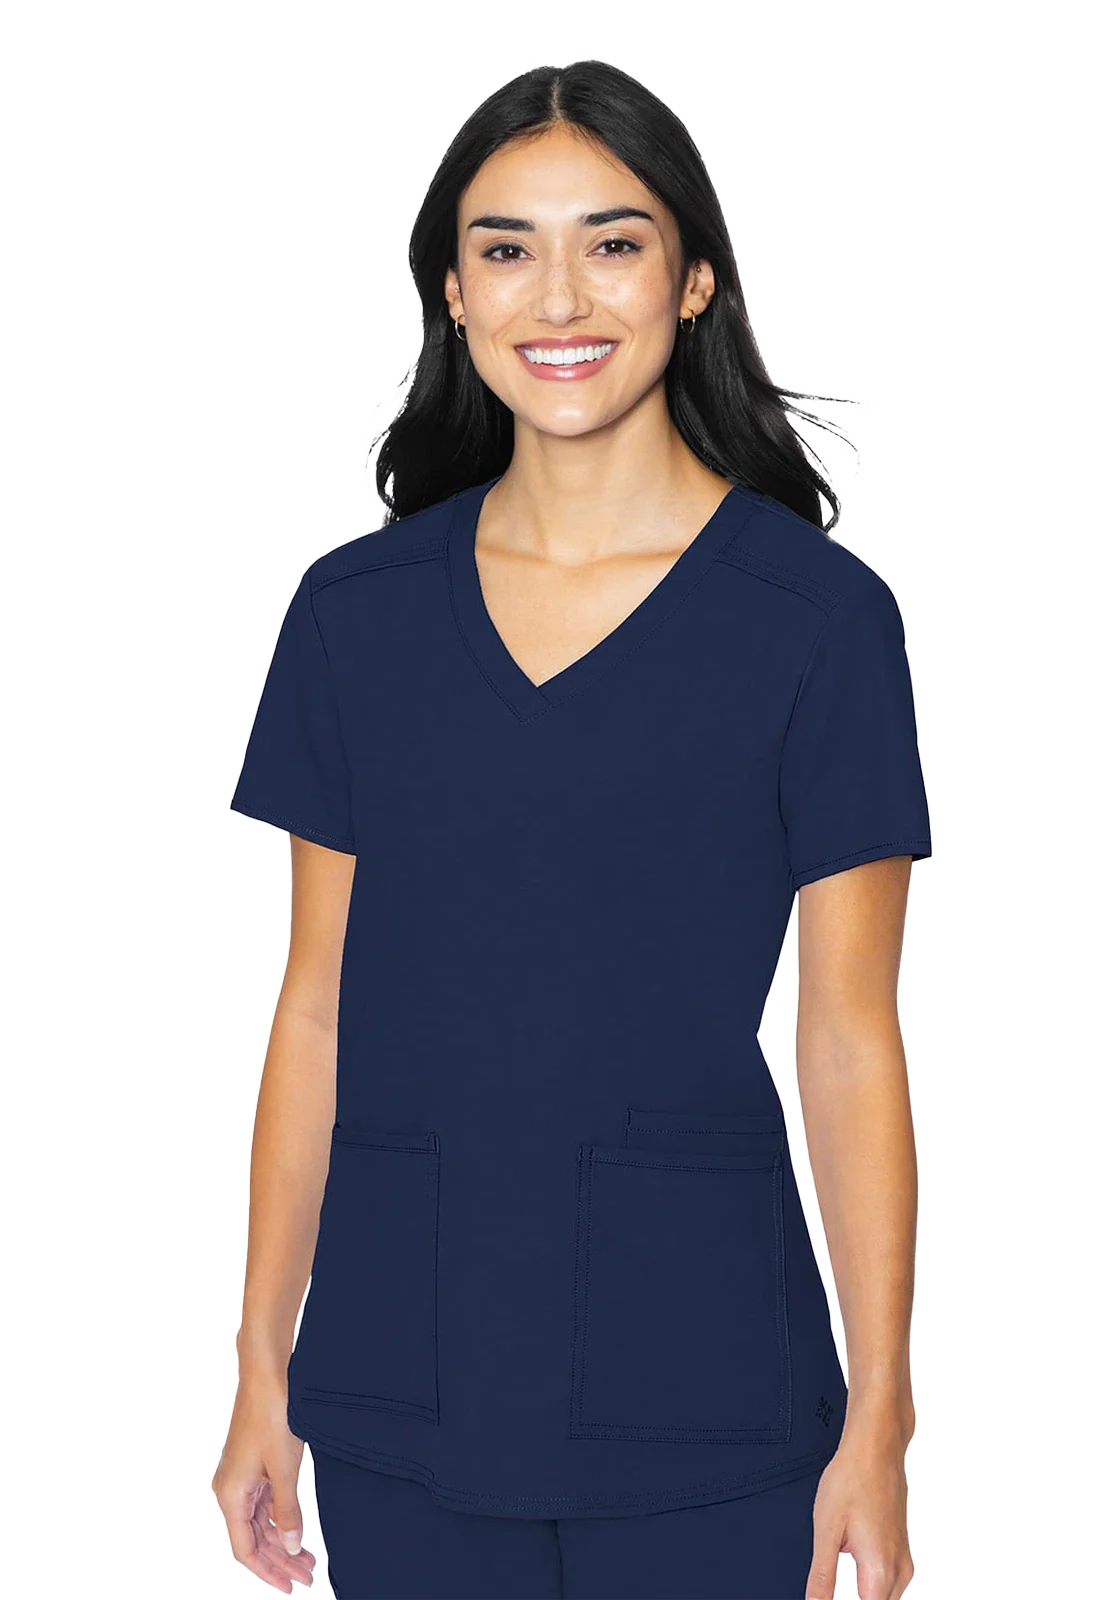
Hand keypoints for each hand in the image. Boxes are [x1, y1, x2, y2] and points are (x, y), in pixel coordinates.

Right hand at [212, 1377, 316, 1593]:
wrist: (268, 1373)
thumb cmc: (271, 1413)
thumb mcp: (284, 1468)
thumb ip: (287, 1510)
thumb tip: (292, 1544)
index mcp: (231, 1493)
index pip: (246, 1548)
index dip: (268, 1571)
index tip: (288, 1586)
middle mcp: (232, 1487)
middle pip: (254, 1537)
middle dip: (280, 1558)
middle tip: (306, 1574)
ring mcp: (243, 1475)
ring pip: (261, 1520)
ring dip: (283, 1539)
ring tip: (307, 1556)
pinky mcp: (255, 1463)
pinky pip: (265, 1501)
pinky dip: (281, 1516)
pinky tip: (297, 1525)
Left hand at [805, 1429, 914, 1599]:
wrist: (876, 1446)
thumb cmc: (853, 1477)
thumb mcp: (826, 1528)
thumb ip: (822, 1575)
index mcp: (879, 1570)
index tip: (826, 1597)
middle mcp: (898, 1569)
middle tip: (826, 1589)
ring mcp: (903, 1557)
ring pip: (885, 1596)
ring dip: (863, 1593)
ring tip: (838, 1570)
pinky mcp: (901, 1547)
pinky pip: (889, 1579)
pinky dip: (871, 1581)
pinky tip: (853, 1562)